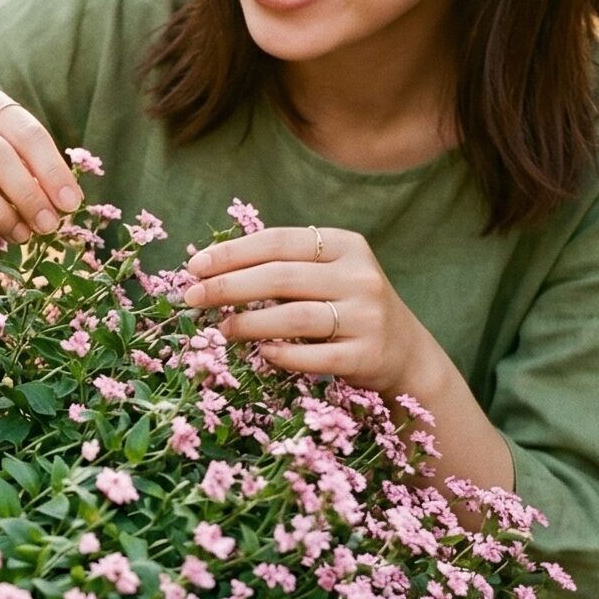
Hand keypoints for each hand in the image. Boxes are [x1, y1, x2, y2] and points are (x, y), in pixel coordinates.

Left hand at [181, 225, 431, 394]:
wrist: (406, 354)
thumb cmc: (347, 308)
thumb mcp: (327, 275)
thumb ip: (282, 267)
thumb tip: (207, 269)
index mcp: (346, 245)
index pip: (277, 241)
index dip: (231, 253)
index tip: (194, 266)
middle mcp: (360, 276)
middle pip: (280, 277)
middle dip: (227, 287)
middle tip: (191, 297)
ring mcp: (367, 316)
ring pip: (293, 317)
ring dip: (247, 324)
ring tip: (219, 330)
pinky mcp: (367, 354)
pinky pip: (313, 356)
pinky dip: (281, 356)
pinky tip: (260, 354)